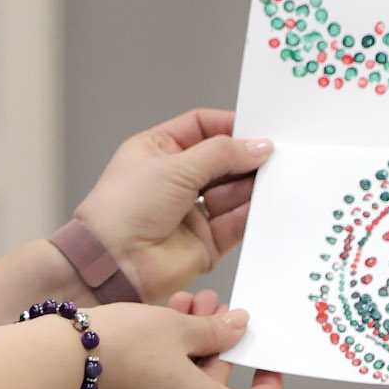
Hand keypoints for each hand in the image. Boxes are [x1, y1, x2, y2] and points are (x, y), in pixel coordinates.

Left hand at [73, 107, 271, 304]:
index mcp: (159, 150)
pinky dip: (253, 213)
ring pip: (234, 191)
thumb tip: (257, 146)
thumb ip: (220, 155)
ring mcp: (192, 210)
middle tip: (276, 153)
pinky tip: (268, 203)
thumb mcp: (174, 167)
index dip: (230, 125)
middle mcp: (177, 179)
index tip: (259, 127)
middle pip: (223, 160)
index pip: (202, 127)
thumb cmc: (123, 209)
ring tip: (276, 177)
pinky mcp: (206, 241)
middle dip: (247, 157)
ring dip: (253, 185)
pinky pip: (237, 222)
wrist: (113, 262)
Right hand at [75, 301, 283, 388]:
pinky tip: (164, 320)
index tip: (266, 356)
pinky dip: (172, 357)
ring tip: (187, 302)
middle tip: (213, 304)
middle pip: (220, 388)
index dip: (269, 384)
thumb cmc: (116, 346)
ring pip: (191, 382)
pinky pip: (167, 387)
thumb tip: (238, 327)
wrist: (55, 363)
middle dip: (219, 341)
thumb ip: (215, 329)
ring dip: (193, 342)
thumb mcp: (175, 326)